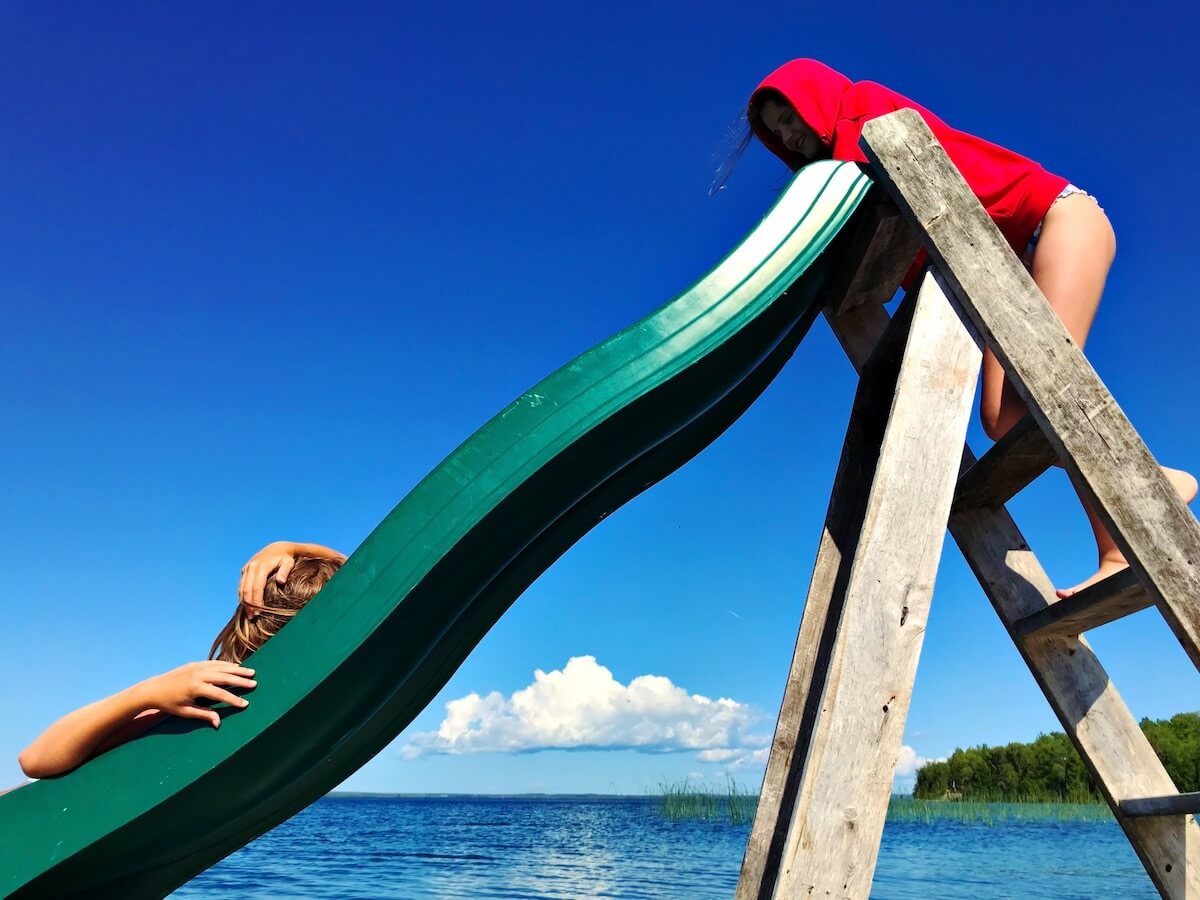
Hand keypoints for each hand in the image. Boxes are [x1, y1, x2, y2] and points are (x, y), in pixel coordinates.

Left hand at [139, 661, 256, 728]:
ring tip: (251, 672)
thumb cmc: (169, 704)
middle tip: (254, 683)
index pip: (220, 694)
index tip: (245, 704)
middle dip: (241, 680)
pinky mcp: (195, 663)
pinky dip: (226, 664)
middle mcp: (198, 674)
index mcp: (196, 688)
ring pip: (222, 667)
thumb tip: (219, 723)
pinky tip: (235, 666)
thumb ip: (204, 715)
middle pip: (224, 677)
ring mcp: (197, 667)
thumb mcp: (186, 712)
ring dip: (237, 669)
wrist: (153, 689)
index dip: (233, 700)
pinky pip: (214, 663)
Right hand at [239, 540, 344, 616]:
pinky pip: (241, 584)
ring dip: (244, 601)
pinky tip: (245, 604)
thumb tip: (281, 582)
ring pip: (242, 587)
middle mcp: (252, 567)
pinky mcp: (245, 569)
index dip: (257, 601)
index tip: (259, 612)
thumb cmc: (286, 558)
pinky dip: (242, 595)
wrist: (279, 548)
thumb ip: (285, 572)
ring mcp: (247, 568)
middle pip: (247, 589)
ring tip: (248, 614)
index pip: (256, 587)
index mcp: (261, 567)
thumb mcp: (289, 563)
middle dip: (249, 604)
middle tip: (252, 617)